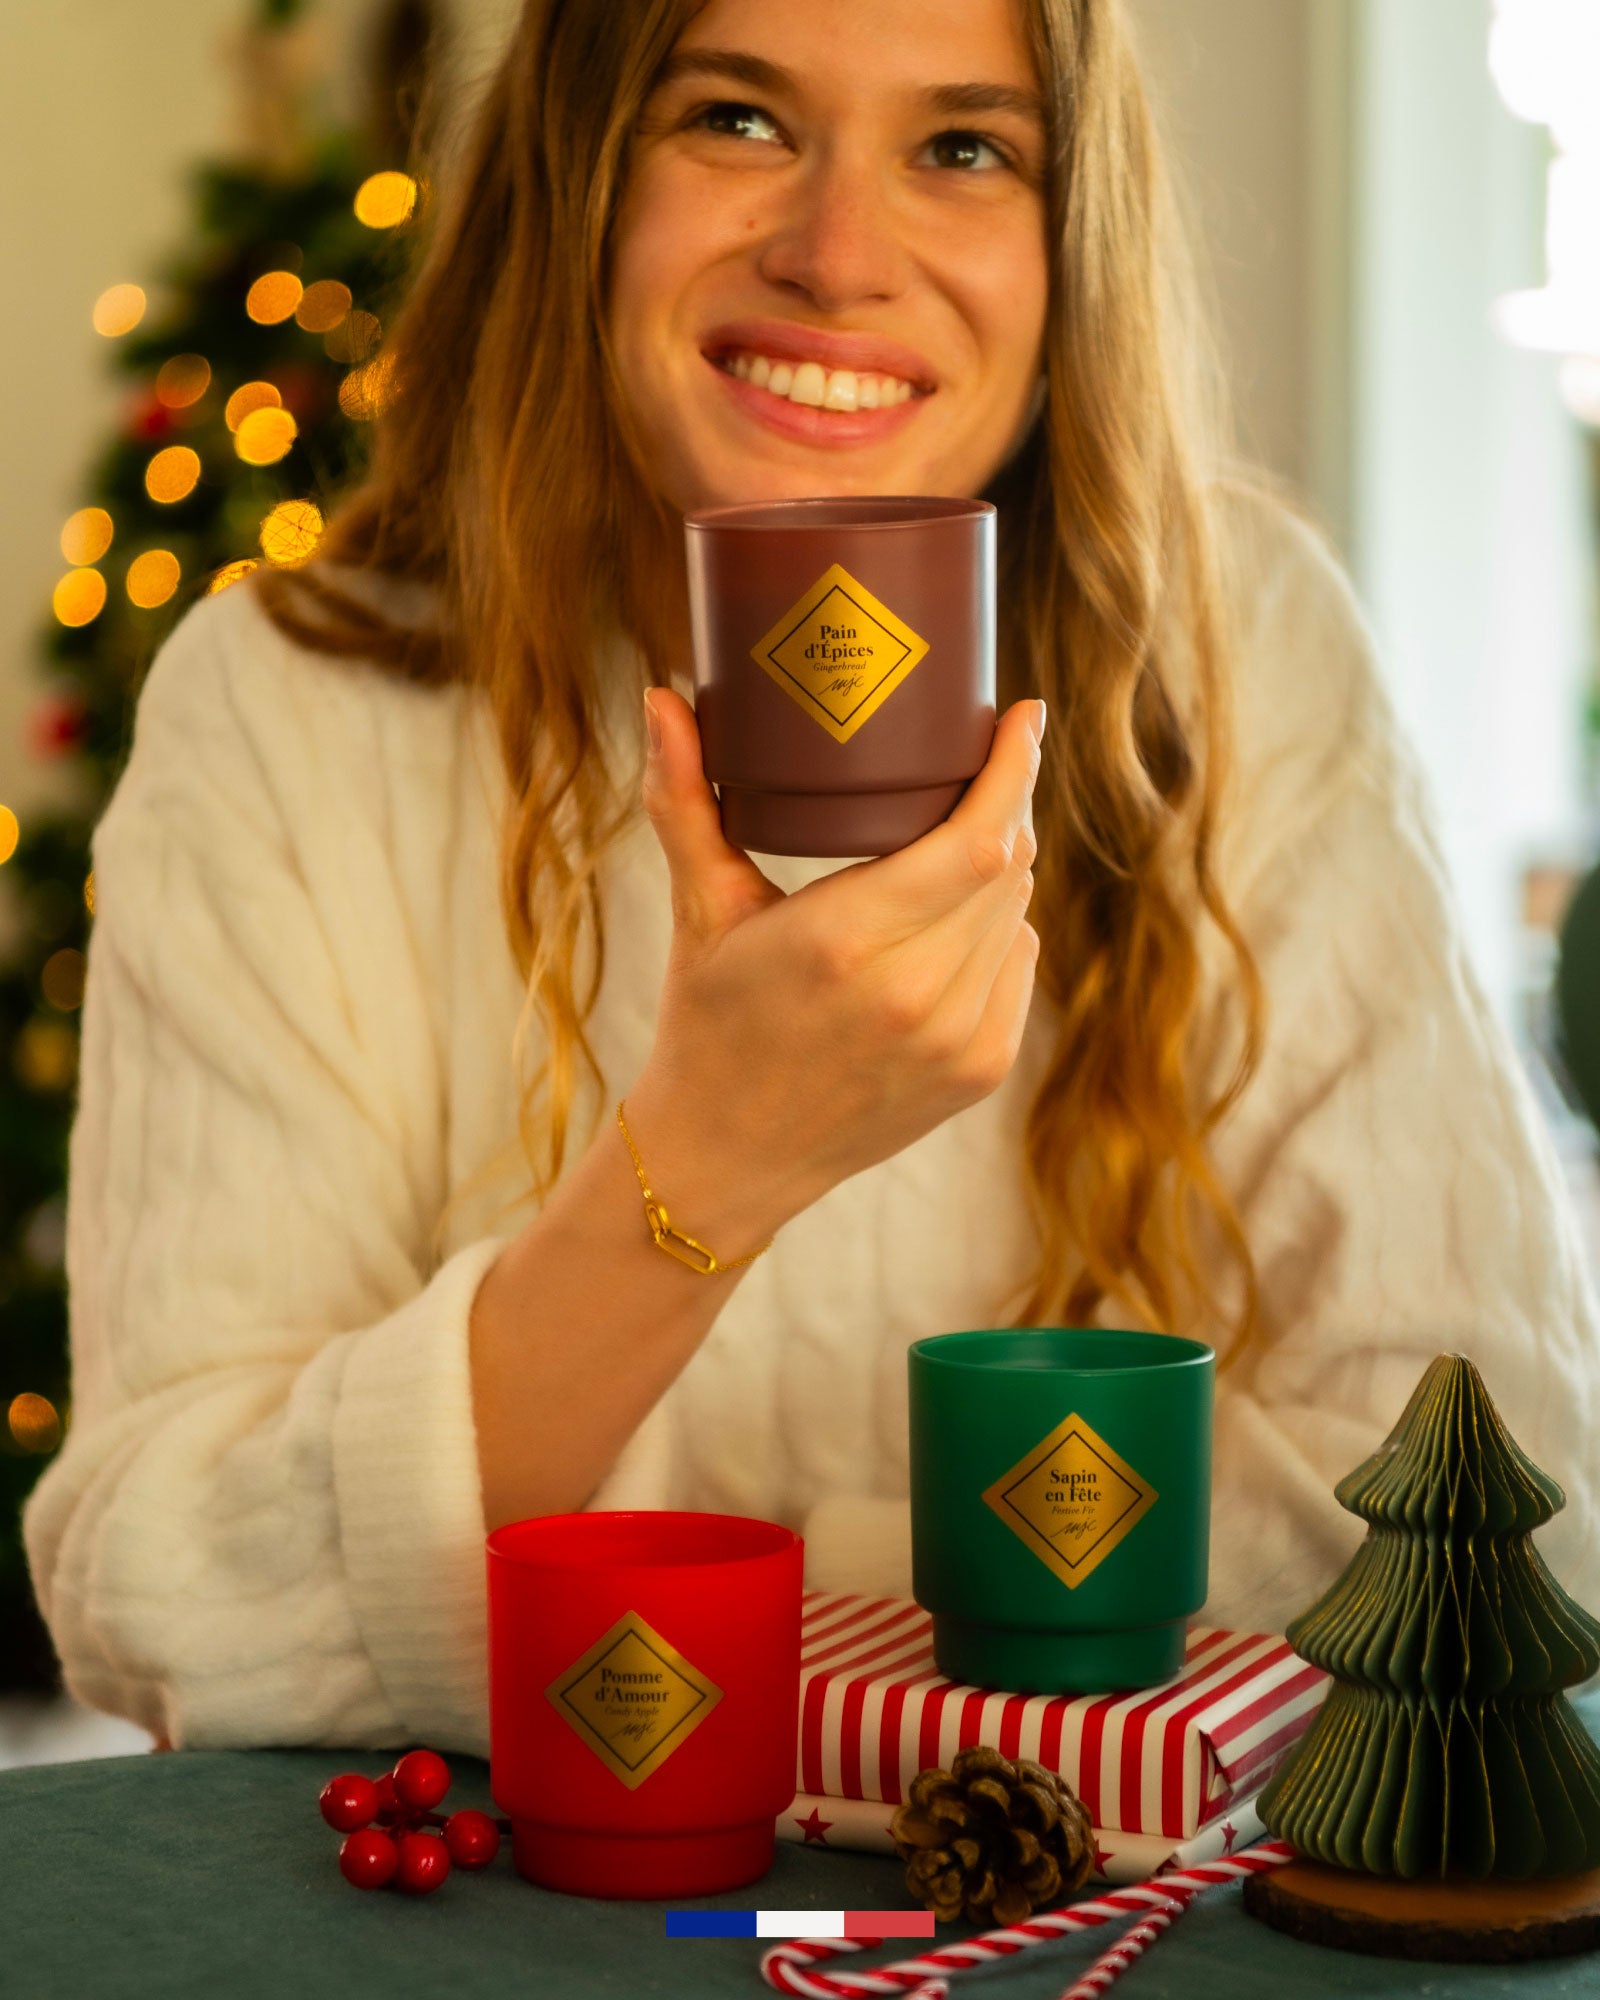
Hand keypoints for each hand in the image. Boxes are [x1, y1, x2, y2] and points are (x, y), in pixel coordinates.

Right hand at [630, 688, 1043, 1230]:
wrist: (725, 1157)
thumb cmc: (707, 1022)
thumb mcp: (697, 910)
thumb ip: (684, 799)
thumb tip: (658, 696)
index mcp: (845, 944)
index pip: (977, 843)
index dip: (1014, 771)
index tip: (1025, 715)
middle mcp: (913, 997)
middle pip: (1009, 868)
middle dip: (1004, 805)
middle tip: (980, 762)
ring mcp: (955, 1041)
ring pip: (1020, 915)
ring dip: (1002, 868)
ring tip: (961, 835)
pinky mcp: (979, 1072)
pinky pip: (1019, 965)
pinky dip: (1000, 929)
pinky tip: (957, 918)